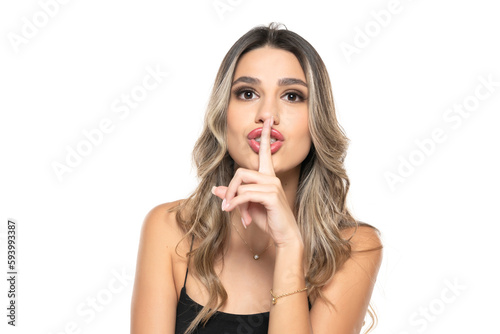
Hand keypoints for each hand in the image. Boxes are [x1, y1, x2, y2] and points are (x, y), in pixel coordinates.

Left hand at [211, 116, 301, 246]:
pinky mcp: (272, 196)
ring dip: (232, 201)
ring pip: (241, 184)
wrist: (284, 235)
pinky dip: (237, 205)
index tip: (268, 120)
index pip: (266, 151)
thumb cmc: (269, 219)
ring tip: (236, 214)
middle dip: (229, 189)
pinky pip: (245, 195)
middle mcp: (271, 178)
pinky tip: (242, 217)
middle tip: (226, 205)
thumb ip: (233, 195)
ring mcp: (273, 186)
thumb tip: (215, 189)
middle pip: (240, 172)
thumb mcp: (247, 206)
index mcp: (268, 176)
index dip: (265, 135)